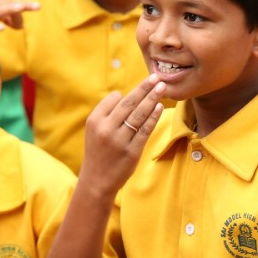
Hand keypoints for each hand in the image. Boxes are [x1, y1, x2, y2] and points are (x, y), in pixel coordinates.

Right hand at [78, 75, 165, 196]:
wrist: (97, 180)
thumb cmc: (98, 152)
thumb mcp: (95, 130)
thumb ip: (108, 114)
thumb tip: (130, 95)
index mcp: (95, 120)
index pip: (114, 99)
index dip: (126, 94)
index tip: (137, 92)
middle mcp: (106, 128)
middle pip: (129, 102)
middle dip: (144, 88)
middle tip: (156, 77)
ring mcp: (120, 140)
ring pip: (139, 114)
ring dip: (152, 98)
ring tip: (162, 87)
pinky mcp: (132, 151)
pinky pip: (145, 129)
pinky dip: (153, 116)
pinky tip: (160, 106)